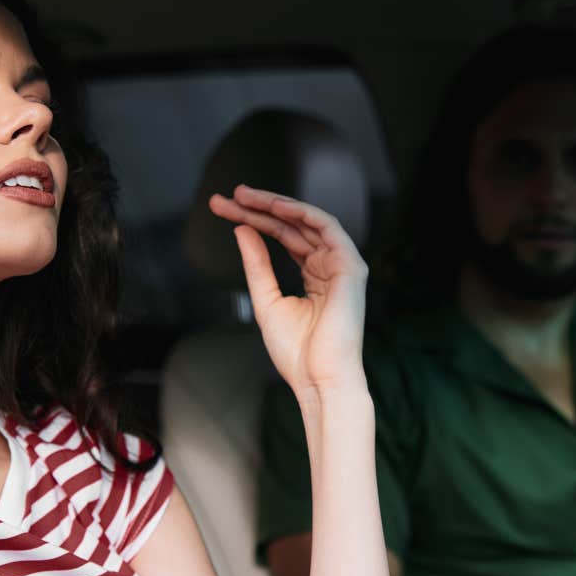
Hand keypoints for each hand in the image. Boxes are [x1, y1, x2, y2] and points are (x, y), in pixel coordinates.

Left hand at [209, 185, 368, 396]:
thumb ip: (257, 264)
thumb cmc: (297, 352)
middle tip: (229, 196)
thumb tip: (242, 229)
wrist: (318, 379)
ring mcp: (342, 265)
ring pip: (307, 221)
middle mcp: (329, 266)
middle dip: (259, 208)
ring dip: (276, 204)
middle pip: (292, 226)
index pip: (283, 237)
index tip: (225, 209)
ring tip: (245, 196)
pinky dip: (302, 213)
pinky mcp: (351, 267)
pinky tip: (276, 206)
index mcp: (314, 276)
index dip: (254, 220)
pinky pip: (327, 228)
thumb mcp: (266, 301)